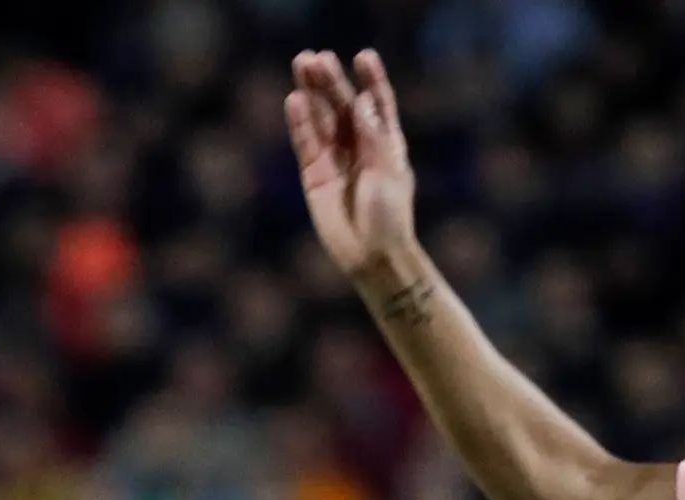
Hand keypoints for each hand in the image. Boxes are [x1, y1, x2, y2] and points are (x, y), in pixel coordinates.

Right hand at [285, 49, 421, 284]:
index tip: (363, 57)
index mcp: (385, 142)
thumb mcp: (388, 172)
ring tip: (300, 65)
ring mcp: (335, 159)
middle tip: (316, 58)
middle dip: (331, 82)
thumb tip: (361, 101)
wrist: (372, 256)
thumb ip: (374, 137)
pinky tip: (294, 101)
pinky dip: (300, 123)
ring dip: (311, 93)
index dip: (372, 79)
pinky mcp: (314, 176)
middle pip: (343, 105)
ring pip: (321, 119)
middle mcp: (360, 146)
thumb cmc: (390, 217)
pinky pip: (306, 144)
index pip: (378, 103)